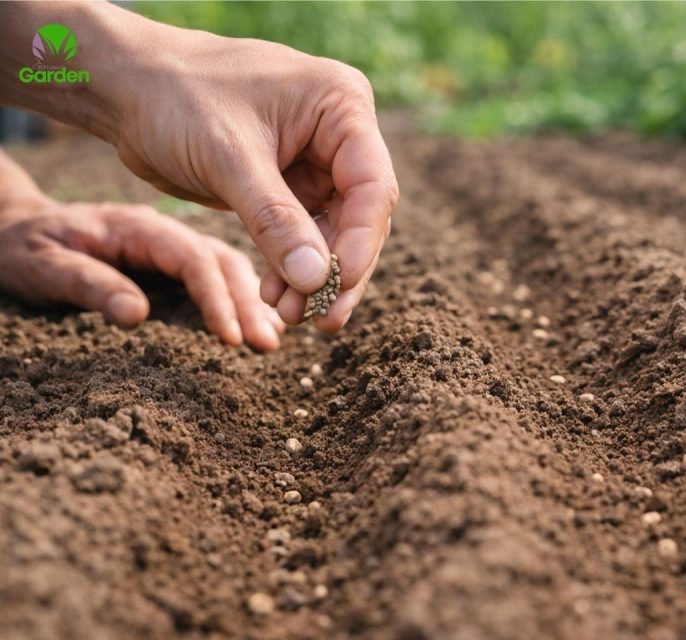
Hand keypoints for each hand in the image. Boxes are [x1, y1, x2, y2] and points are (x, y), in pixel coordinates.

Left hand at [0, 198, 284, 350]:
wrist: (12, 230)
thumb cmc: (22, 248)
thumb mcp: (42, 264)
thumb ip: (88, 284)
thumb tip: (137, 315)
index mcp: (138, 227)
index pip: (192, 259)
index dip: (217, 298)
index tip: (232, 339)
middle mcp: (163, 233)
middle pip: (223, 261)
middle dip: (250, 303)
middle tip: (269, 345)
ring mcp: (170, 246)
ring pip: (228, 267)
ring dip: (253, 302)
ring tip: (272, 340)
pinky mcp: (171, 262)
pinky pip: (218, 276)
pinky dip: (242, 299)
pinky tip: (258, 323)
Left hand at [106, 18, 397, 332]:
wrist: (124, 86)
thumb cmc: (174, 97)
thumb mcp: (227, 159)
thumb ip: (276, 220)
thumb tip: (317, 280)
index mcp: (341, 105)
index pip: (372, 184)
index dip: (360, 240)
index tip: (337, 284)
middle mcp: (339, 133)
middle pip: (361, 216)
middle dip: (338, 269)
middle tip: (321, 318)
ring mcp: (316, 161)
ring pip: (335, 233)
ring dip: (314, 277)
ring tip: (289, 314)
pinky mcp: (289, 185)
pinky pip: (303, 236)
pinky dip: (291, 268)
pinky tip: (274, 296)